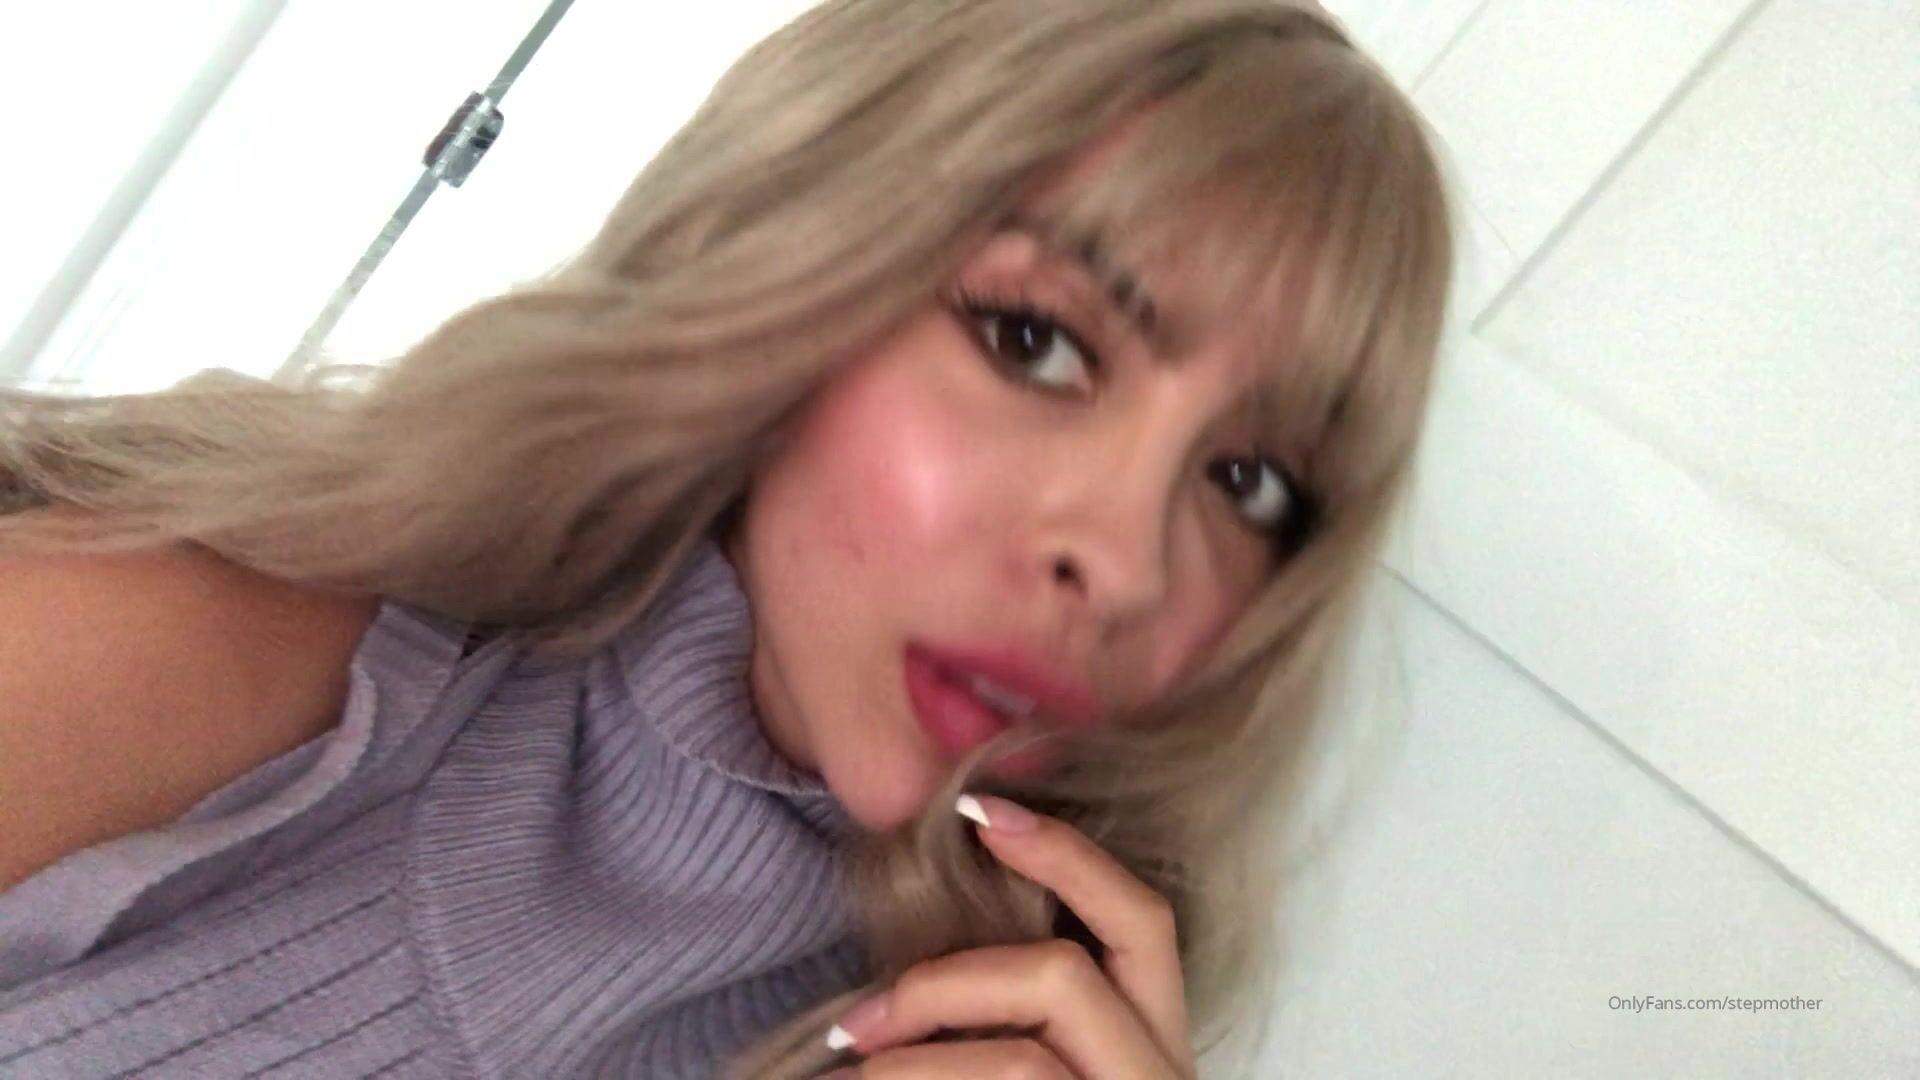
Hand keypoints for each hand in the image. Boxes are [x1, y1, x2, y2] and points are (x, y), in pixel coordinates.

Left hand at [823, 794, 1194, 1078]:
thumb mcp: (1031, 1047)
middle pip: (1067, 978)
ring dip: (916, 1060)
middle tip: (858, 1020)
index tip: (974, 808)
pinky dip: (921, 1079)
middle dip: (946, 984)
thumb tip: (929, 928)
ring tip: (852, 1073)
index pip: (1142, 919)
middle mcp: (1160, 1074)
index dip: (1066, 855)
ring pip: (1026, 1057)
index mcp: (1153, 1036)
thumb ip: (1009, 1000)